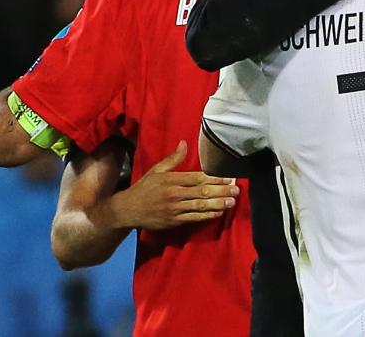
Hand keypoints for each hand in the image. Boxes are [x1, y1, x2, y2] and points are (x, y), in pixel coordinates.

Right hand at [110, 141, 239, 230]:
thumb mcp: (156, 170)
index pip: (198, 178)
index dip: (215, 178)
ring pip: (200, 206)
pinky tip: (219, 212)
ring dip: (218, 204)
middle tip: (236, 190)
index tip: (229, 177)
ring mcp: (175, 208)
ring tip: (232, 201)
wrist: (128, 210)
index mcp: (172, 179)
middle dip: (221, 191)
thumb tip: (184, 143)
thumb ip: (173, 159)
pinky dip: (208, 215)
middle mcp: (175, 194)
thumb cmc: (144, 188)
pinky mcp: (174, 221)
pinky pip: (194, 218)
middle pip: (202, 192)